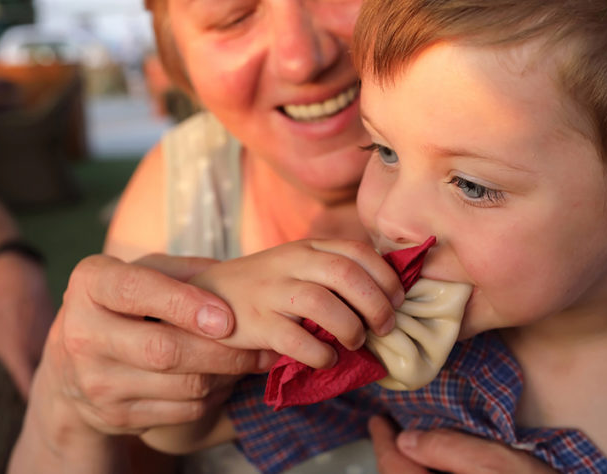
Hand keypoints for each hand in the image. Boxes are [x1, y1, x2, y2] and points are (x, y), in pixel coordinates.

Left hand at [0, 253, 53, 397]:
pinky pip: (61, 347)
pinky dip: (59, 354)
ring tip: (52, 380)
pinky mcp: (60, 329)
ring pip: (57, 362)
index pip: (28, 388)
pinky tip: (57, 356)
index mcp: (18, 355)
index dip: (31, 402)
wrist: (19, 278)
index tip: (33, 411)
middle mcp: (38, 350)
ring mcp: (52, 339)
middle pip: (47, 378)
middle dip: (46, 390)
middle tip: (43, 399)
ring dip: (54, 371)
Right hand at [43, 253, 273, 436]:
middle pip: (164, 349)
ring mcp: (96, 381)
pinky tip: (226, 380)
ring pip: (181, 385)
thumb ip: (184, 269)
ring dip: (227, 374)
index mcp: (90, 285)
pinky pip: (182, 410)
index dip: (184, 304)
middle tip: (263, 344)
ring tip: (253, 360)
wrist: (72, 370)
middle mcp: (82, 333)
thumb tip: (235, 277)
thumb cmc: (123, 306)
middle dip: (223, 350)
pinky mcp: (114, 416)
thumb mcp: (140, 273)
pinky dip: (214, 396)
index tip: (226, 317)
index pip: (135, 291)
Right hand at [189, 239, 403, 368]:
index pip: (357, 251)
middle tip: (386, 327)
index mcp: (307, 246)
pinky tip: (326, 359)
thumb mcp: (299, 266)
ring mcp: (271, 291)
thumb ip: (334, 272)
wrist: (207, 297)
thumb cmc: (267, 287)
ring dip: (350, 328)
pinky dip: (320, 354)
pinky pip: (297, 340)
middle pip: (346, 274)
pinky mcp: (256, 323)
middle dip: (376, 304)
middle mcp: (290, 262)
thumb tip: (390, 297)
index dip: (386, 277)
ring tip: (355, 342)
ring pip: (323, 303)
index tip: (399, 300)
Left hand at [369, 416, 556, 473]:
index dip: (382, 442)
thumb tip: (407, 439)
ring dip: (408, 469)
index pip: (394, 469)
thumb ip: (451, 450)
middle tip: (389, 430)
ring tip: (410, 445)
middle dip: (392, 457)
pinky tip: (437, 466)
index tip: (378, 420)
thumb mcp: (500, 464)